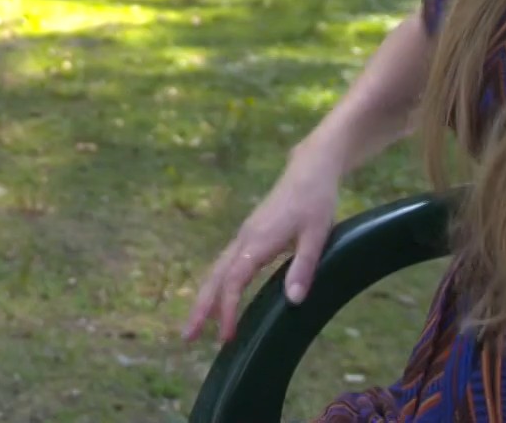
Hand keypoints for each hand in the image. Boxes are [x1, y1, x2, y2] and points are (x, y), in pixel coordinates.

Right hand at [183, 139, 341, 343]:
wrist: (310, 169)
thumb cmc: (316, 201)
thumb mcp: (318, 234)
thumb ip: (304, 267)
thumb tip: (293, 301)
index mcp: (258, 241)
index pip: (233, 281)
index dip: (227, 310)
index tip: (226, 337)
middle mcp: (245, 239)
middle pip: (214, 277)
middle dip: (200, 307)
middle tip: (187, 337)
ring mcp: (245, 236)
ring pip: (217, 270)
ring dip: (206, 297)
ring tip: (197, 325)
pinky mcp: (250, 234)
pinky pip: (227, 263)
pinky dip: (217, 284)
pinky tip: (220, 297)